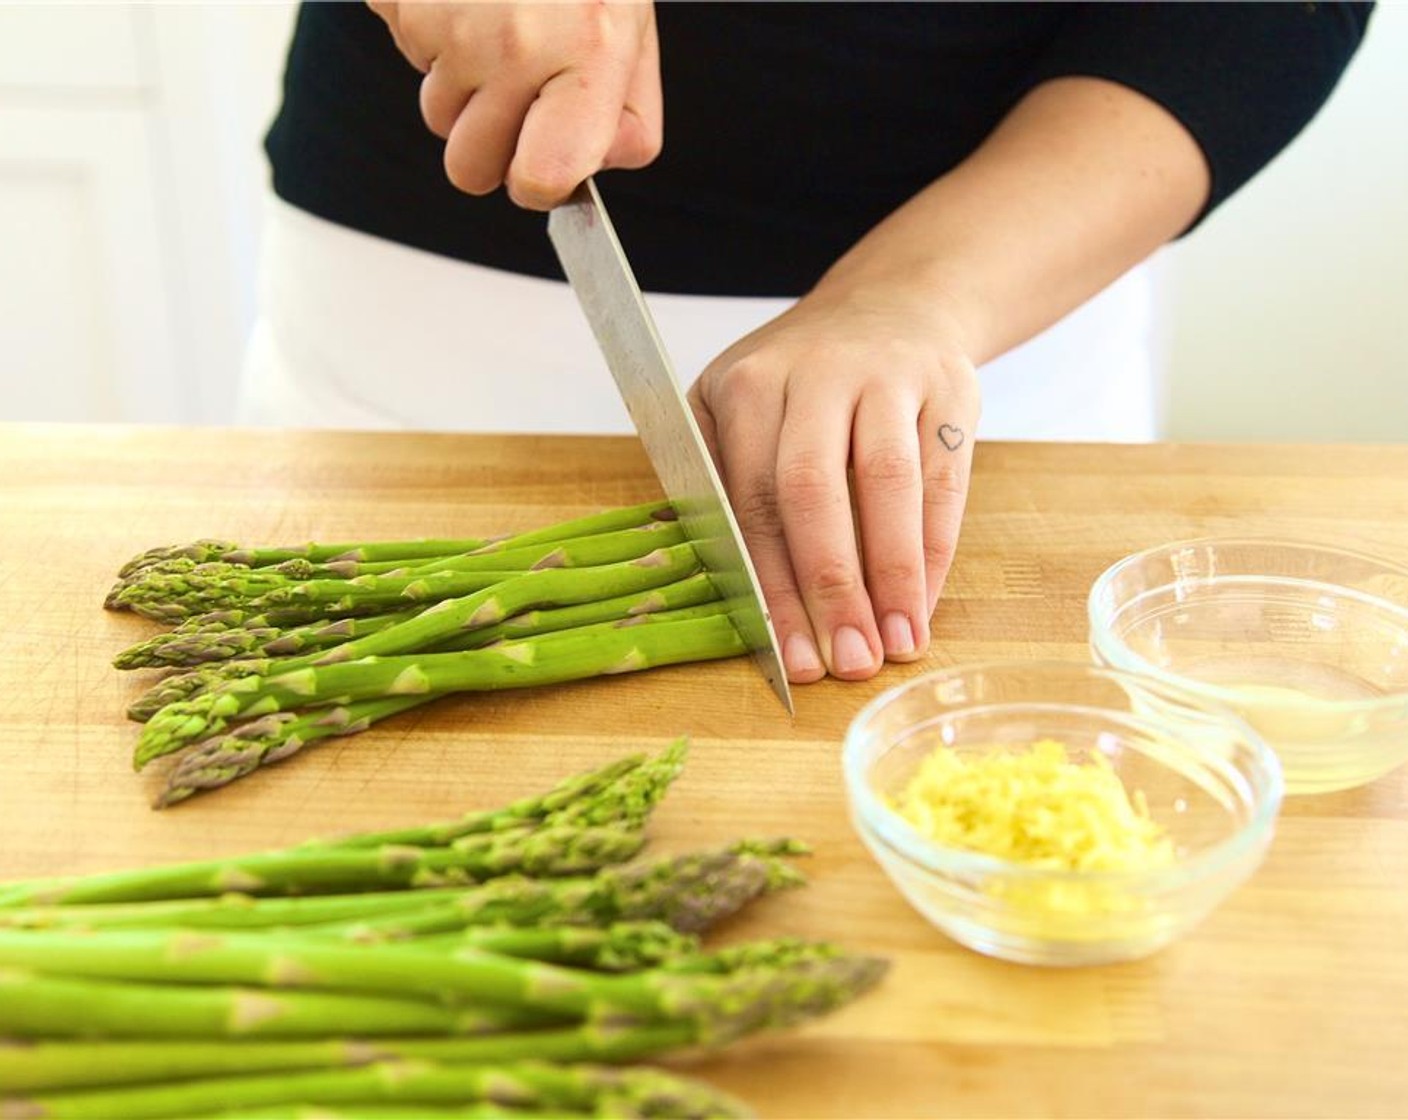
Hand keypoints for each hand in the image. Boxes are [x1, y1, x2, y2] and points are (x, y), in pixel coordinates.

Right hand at [367, 1, 661, 207]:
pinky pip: (407, 53)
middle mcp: (516, 42)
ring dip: (461, 87)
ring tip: (494, 23)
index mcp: (587, 53)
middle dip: (487, 146)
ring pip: (436, 115)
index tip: (543, 167)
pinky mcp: (399, 1)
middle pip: (469, 167)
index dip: (537, 185)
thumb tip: (588, 173)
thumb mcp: (632, 27)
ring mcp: (449, 21)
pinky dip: (431, 34)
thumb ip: (627, 113)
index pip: (540, 178)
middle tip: (515, 97)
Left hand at [687, 284, 980, 682]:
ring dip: (892, 577)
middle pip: (813, 492)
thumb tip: (737, 598)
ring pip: (888, 485)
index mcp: (749, 385)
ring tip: (895, 645)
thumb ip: (723, 484)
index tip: (788, 656)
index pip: (752, 500)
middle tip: (846, 662)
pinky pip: (945, 480)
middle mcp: (816, 373)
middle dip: (829, 588)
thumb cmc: (802, 384)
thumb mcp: (739, 408)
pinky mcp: (949, 389)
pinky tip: (924, 603)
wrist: (892, 306)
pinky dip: (935, 550)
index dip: (771, 585)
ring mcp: (888, 376)